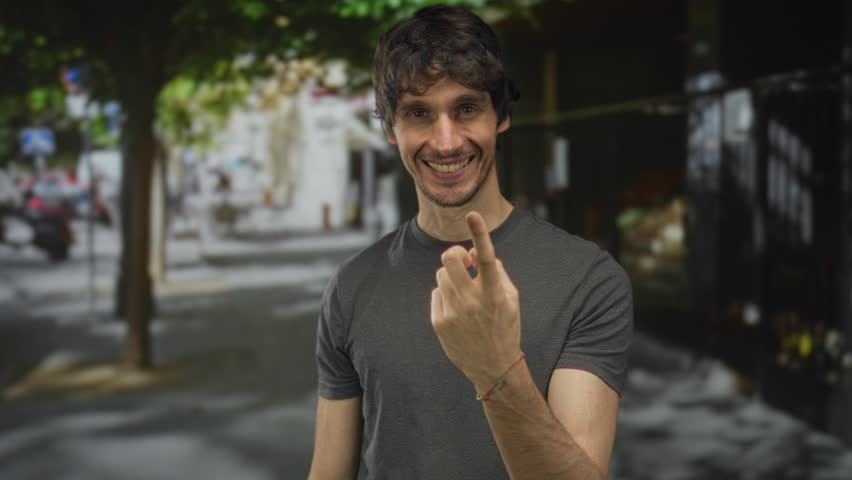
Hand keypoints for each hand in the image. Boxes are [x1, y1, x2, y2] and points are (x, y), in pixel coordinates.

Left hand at [431, 211, 521, 390]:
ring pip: (441, 275)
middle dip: (454, 255)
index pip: (487, 257)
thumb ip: (497, 272)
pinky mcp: (440, 323)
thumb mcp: (511, 299)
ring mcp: (454, 312)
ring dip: (451, 277)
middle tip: (462, 262)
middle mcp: (473, 301)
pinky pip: (436, 294)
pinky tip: (457, 311)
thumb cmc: (505, 327)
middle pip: (450, 259)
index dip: (480, 233)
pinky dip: (445, 296)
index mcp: (495, 293)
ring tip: (463, 293)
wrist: (494, 367)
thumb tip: (474, 251)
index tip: (472, 214)